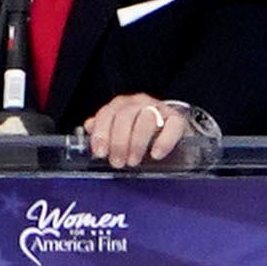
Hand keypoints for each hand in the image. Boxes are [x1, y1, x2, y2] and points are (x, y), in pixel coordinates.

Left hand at [77, 91, 191, 167]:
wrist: (170, 128)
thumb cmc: (139, 131)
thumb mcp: (119, 131)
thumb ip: (103, 129)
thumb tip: (88, 127)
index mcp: (120, 105)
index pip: (107, 115)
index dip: (101, 134)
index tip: (100, 153)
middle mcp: (138, 103)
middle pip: (125, 117)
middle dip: (119, 142)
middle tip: (118, 162)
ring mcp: (159, 109)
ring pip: (146, 119)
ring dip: (137, 143)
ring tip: (133, 161)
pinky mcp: (178, 119)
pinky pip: (172, 126)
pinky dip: (163, 141)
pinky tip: (156, 154)